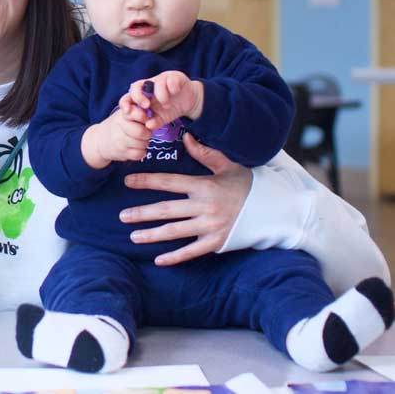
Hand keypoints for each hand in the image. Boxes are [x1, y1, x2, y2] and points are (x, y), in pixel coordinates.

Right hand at [81, 108, 151, 168]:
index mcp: (122, 115)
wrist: (99, 141)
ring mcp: (120, 141)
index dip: (144, 118)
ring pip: (143, 144)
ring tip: (137, 140)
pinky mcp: (122, 153)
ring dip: (144, 143)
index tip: (144, 120)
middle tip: (143, 132)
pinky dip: (140, 152)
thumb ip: (137, 112)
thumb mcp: (123, 114)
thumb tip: (151, 121)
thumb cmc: (117, 126)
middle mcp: (119, 127)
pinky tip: (135, 148)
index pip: (140, 115)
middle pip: (142, 132)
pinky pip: (139, 154)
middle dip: (147, 133)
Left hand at [119, 133, 251, 265]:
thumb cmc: (248, 185)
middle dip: (142, 213)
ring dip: (152, 234)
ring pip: (175, 232)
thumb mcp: (228, 165)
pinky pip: (192, 252)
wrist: (275, 209)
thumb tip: (186, 136)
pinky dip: (175, 257)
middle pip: (166, 210)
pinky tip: (158, 260)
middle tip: (122, 216)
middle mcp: (205, 207)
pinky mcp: (217, 243)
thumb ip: (205, 154)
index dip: (146, 181)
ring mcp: (210, 226)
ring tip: (132, 236)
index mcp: (205, 186)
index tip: (127, 181)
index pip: (169, 182)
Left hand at [128, 71, 203, 129]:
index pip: (128, 97)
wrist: (189, 102)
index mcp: (143, 96)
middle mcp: (149, 86)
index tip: (127, 111)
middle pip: (136, 86)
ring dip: (161, 96)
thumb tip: (148, 126)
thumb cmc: (170, 109)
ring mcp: (161, 80)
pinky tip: (176, 92)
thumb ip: (154, 122)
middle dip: (138, 96)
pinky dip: (172, 87)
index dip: (124, 102)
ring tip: (167, 105)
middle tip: (147, 106)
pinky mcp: (174, 77)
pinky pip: (171, 79)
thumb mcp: (161, 119)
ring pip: (156, 83)